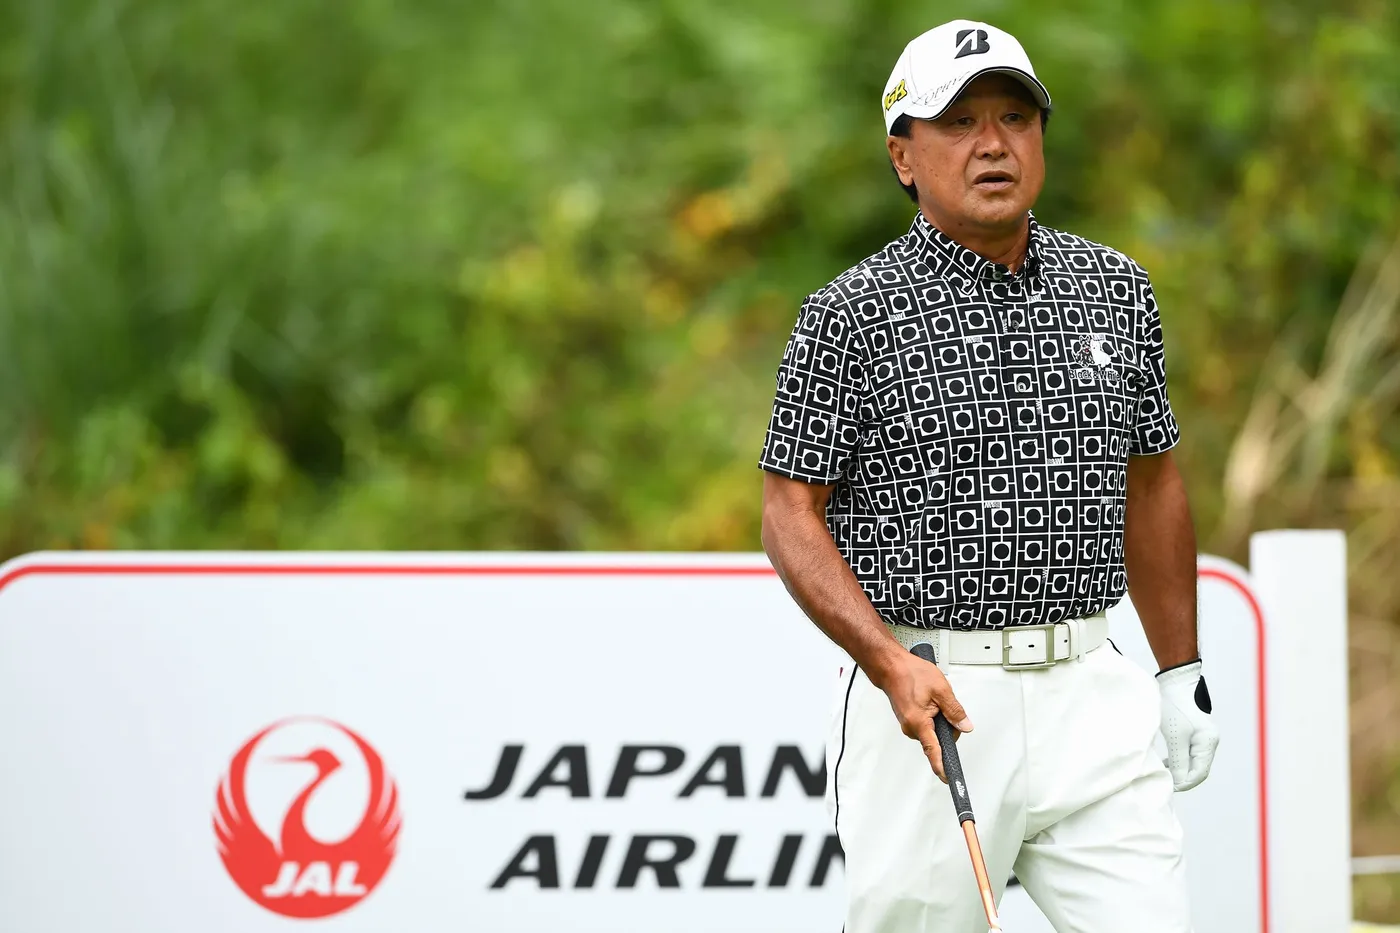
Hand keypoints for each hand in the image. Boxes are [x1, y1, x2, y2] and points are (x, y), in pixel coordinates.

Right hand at [878, 651, 972, 782]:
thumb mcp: (941, 689)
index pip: (934, 751)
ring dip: (939, 718)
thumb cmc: (910, 674)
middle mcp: (911, 728)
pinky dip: (932, 715)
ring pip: (933, 731)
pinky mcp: (908, 720)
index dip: (942, 767)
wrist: (891, 667)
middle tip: (946, 705)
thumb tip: (965, 726)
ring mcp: (908, 724)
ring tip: (933, 698)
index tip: (949, 779)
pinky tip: (928, 700)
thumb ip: (955, 711)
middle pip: (938, 739)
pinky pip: (926, 724)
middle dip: (948, 726)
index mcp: (919, 723)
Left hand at [1156, 659, 1218, 790]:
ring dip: (1179, 769)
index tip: (1169, 787)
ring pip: (1192, 761)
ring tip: (1164, 774)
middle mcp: (1209, 741)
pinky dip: (1178, 760)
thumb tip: (1179, 782)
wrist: (1175, 682)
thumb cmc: (1175, 707)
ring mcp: (1202, 737)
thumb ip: (1179, 761)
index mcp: (1208, 743)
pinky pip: (1188, 752)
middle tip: (1165, 783)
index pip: (1199, 773)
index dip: (1185, 783)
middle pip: (1197, 768)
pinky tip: (1166, 762)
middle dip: (1183, 778)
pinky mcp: (1194, 732)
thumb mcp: (1175, 736)